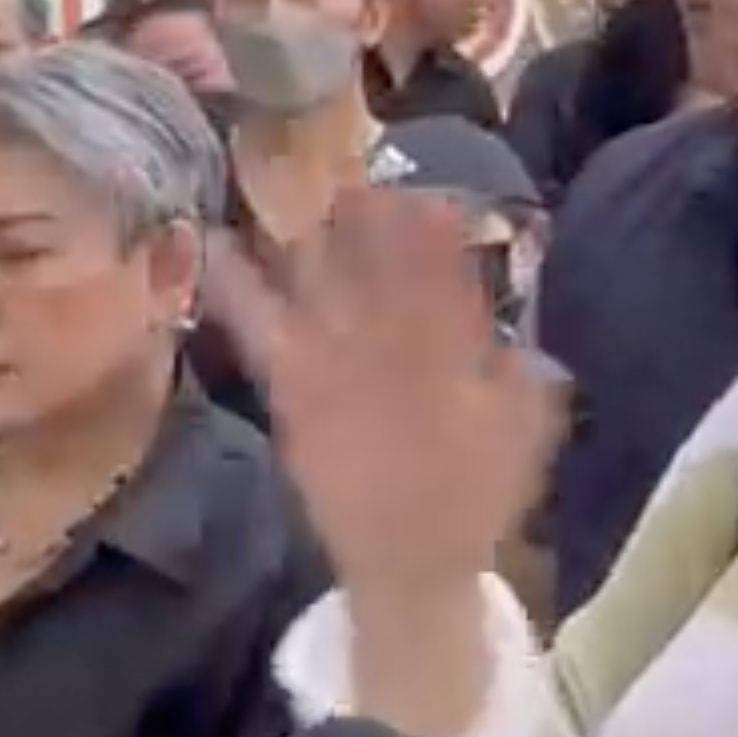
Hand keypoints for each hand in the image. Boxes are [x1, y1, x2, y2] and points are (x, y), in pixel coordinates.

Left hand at [209, 191, 554, 650]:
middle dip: (374, 219)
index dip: (438, 234)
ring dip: (319, 236)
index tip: (432, 194)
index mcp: (454, 358)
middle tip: (365, 173)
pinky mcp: (293, 387)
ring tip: (312, 191)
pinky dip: (235, 284)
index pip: (446, 279)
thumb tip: (519, 326)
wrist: (407, 564)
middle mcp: (392, 351)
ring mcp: (336, 366)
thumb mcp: (524, 431)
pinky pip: (259, 325)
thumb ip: (523, 374)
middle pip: (381, 268)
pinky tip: (213, 242)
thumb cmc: (473, 498)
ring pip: (325, 284)